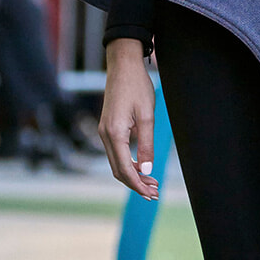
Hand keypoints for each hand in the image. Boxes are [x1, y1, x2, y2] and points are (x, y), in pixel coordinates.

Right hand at [99, 38, 158, 198]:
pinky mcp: (107, 128)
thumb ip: (146, 144)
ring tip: (152, 182)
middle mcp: (105, 135)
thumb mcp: (147, 116)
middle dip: (136, 184)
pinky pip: (116, 152)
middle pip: (118, 170)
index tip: (150, 193)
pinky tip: (142, 166)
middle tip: (154, 192)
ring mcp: (104, 132)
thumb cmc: (137, 87)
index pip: (125, 169)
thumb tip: (147, 169)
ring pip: (116, 162)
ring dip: (133, 175)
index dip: (138, 185)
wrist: (123, 66)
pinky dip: (128, 163)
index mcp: (114, 134)